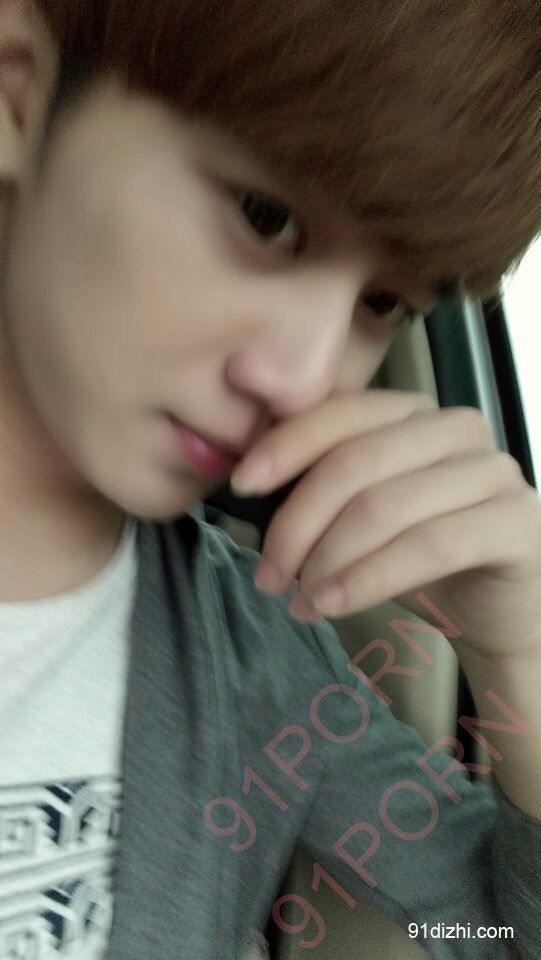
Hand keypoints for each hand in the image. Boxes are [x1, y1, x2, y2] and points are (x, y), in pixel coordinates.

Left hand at [229, 389, 540, 662]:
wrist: (501, 610)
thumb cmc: (424, 560)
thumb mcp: (365, 514)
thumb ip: (323, 486)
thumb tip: (246, 481)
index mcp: (415, 412)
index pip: (340, 413)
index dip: (285, 446)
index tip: (241, 486)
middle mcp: (458, 428)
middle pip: (355, 463)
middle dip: (298, 523)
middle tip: (269, 575)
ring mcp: (494, 470)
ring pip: (386, 507)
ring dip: (328, 559)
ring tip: (300, 599)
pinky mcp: (517, 520)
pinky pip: (428, 546)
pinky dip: (370, 579)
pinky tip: (334, 604)